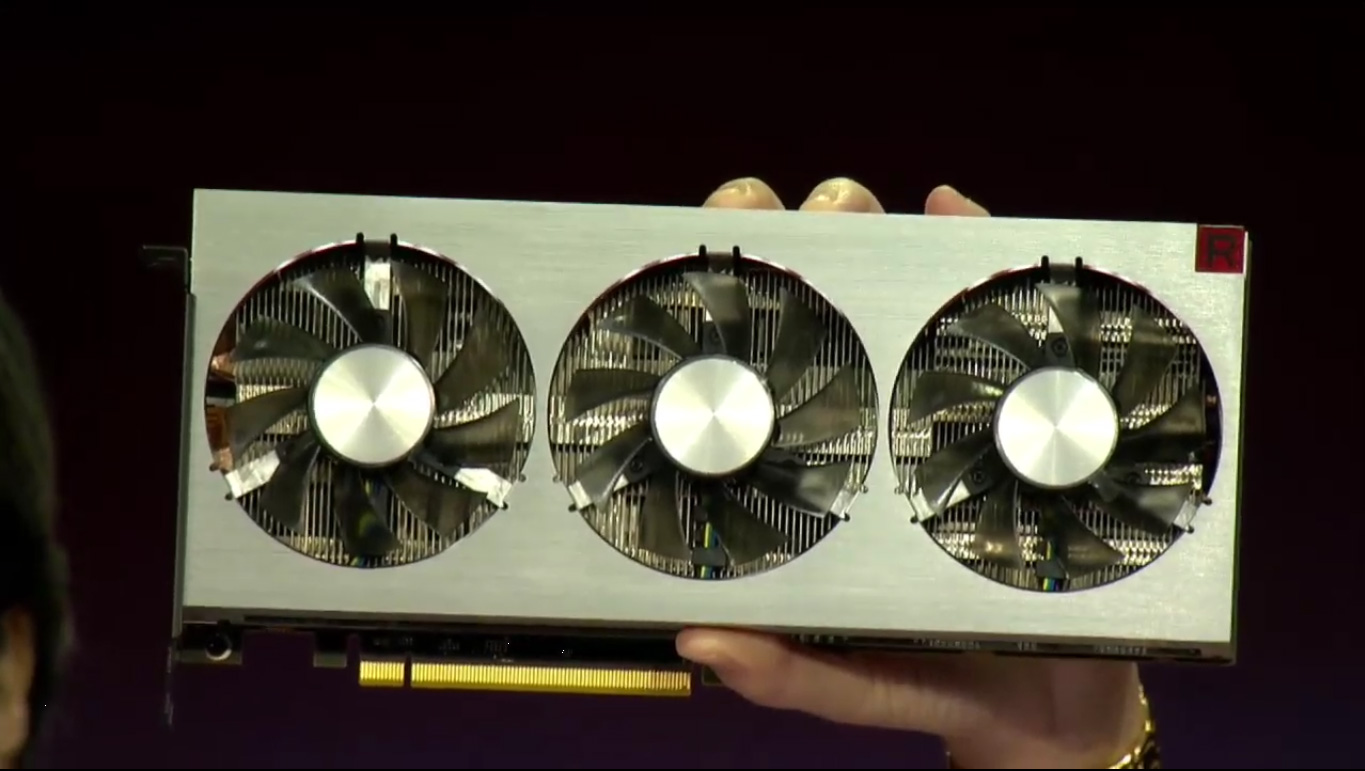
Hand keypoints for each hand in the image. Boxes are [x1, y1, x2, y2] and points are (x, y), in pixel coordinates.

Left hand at [679, 177, 1145, 769]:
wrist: (1060, 705)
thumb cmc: (942, 679)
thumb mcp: (855, 682)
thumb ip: (789, 672)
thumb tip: (703, 642)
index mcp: (816, 482)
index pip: (756, 383)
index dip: (720, 315)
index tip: (695, 258)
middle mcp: (871, 429)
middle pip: (822, 316)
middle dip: (789, 245)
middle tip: (768, 211)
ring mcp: (946, 409)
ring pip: (903, 296)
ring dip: (872, 235)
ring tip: (850, 205)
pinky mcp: (1027, 405)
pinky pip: (1001, 316)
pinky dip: (977, 254)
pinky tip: (954, 215)